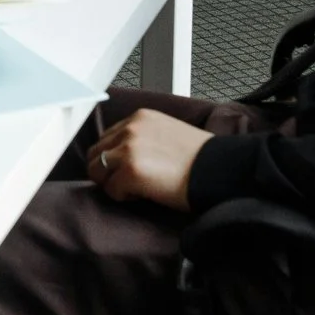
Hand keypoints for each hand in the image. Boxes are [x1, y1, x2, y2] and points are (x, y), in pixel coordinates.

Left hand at [86, 108, 211, 210]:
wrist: (218, 171)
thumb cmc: (199, 159)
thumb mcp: (166, 133)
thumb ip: (142, 137)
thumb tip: (122, 154)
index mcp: (140, 117)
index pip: (107, 138)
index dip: (114, 158)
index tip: (126, 169)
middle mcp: (130, 128)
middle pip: (96, 154)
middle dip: (108, 171)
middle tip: (129, 183)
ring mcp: (128, 149)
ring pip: (97, 171)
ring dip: (114, 183)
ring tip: (138, 188)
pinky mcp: (130, 171)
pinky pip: (111, 190)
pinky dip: (124, 197)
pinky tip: (145, 194)